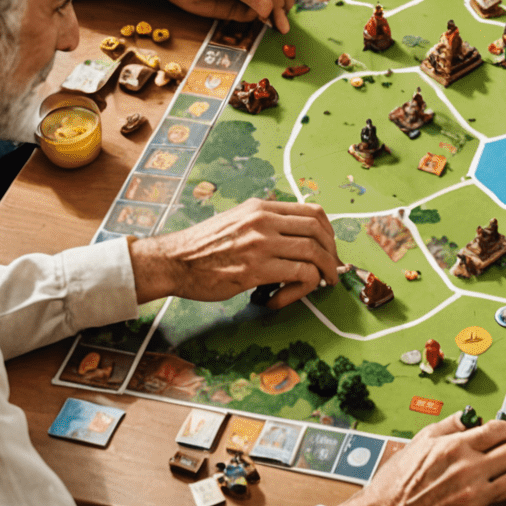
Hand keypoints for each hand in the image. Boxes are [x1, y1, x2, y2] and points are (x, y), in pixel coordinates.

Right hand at [130, 197, 339, 303]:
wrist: (173, 261)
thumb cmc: (202, 246)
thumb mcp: (236, 220)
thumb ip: (263, 222)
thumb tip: (292, 235)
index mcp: (261, 208)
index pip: (311, 211)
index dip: (329, 231)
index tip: (330, 247)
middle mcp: (264, 221)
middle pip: (318, 231)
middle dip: (331, 253)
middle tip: (332, 270)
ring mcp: (261, 244)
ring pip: (313, 253)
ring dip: (324, 272)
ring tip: (321, 285)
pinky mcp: (255, 270)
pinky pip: (299, 275)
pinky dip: (303, 288)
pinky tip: (284, 298)